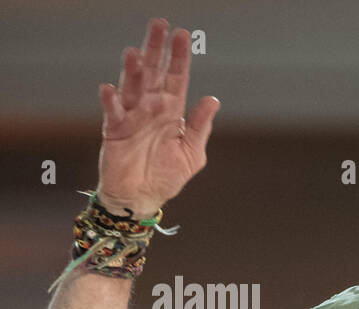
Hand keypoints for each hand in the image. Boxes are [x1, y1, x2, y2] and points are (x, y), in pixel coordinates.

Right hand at [96, 18, 219, 216]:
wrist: (142, 198)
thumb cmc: (167, 175)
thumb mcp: (192, 153)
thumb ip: (201, 126)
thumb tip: (213, 99)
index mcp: (171, 111)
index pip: (176, 78)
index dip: (179, 58)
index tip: (183, 35)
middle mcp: (150, 108)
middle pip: (153, 74)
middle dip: (156, 50)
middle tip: (159, 25)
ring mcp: (131, 117)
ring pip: (132, 87)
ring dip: (134, 71)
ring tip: (136, 54)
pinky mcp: (115, 131)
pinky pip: (113, 113)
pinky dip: (111, 101)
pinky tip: (110, 88)